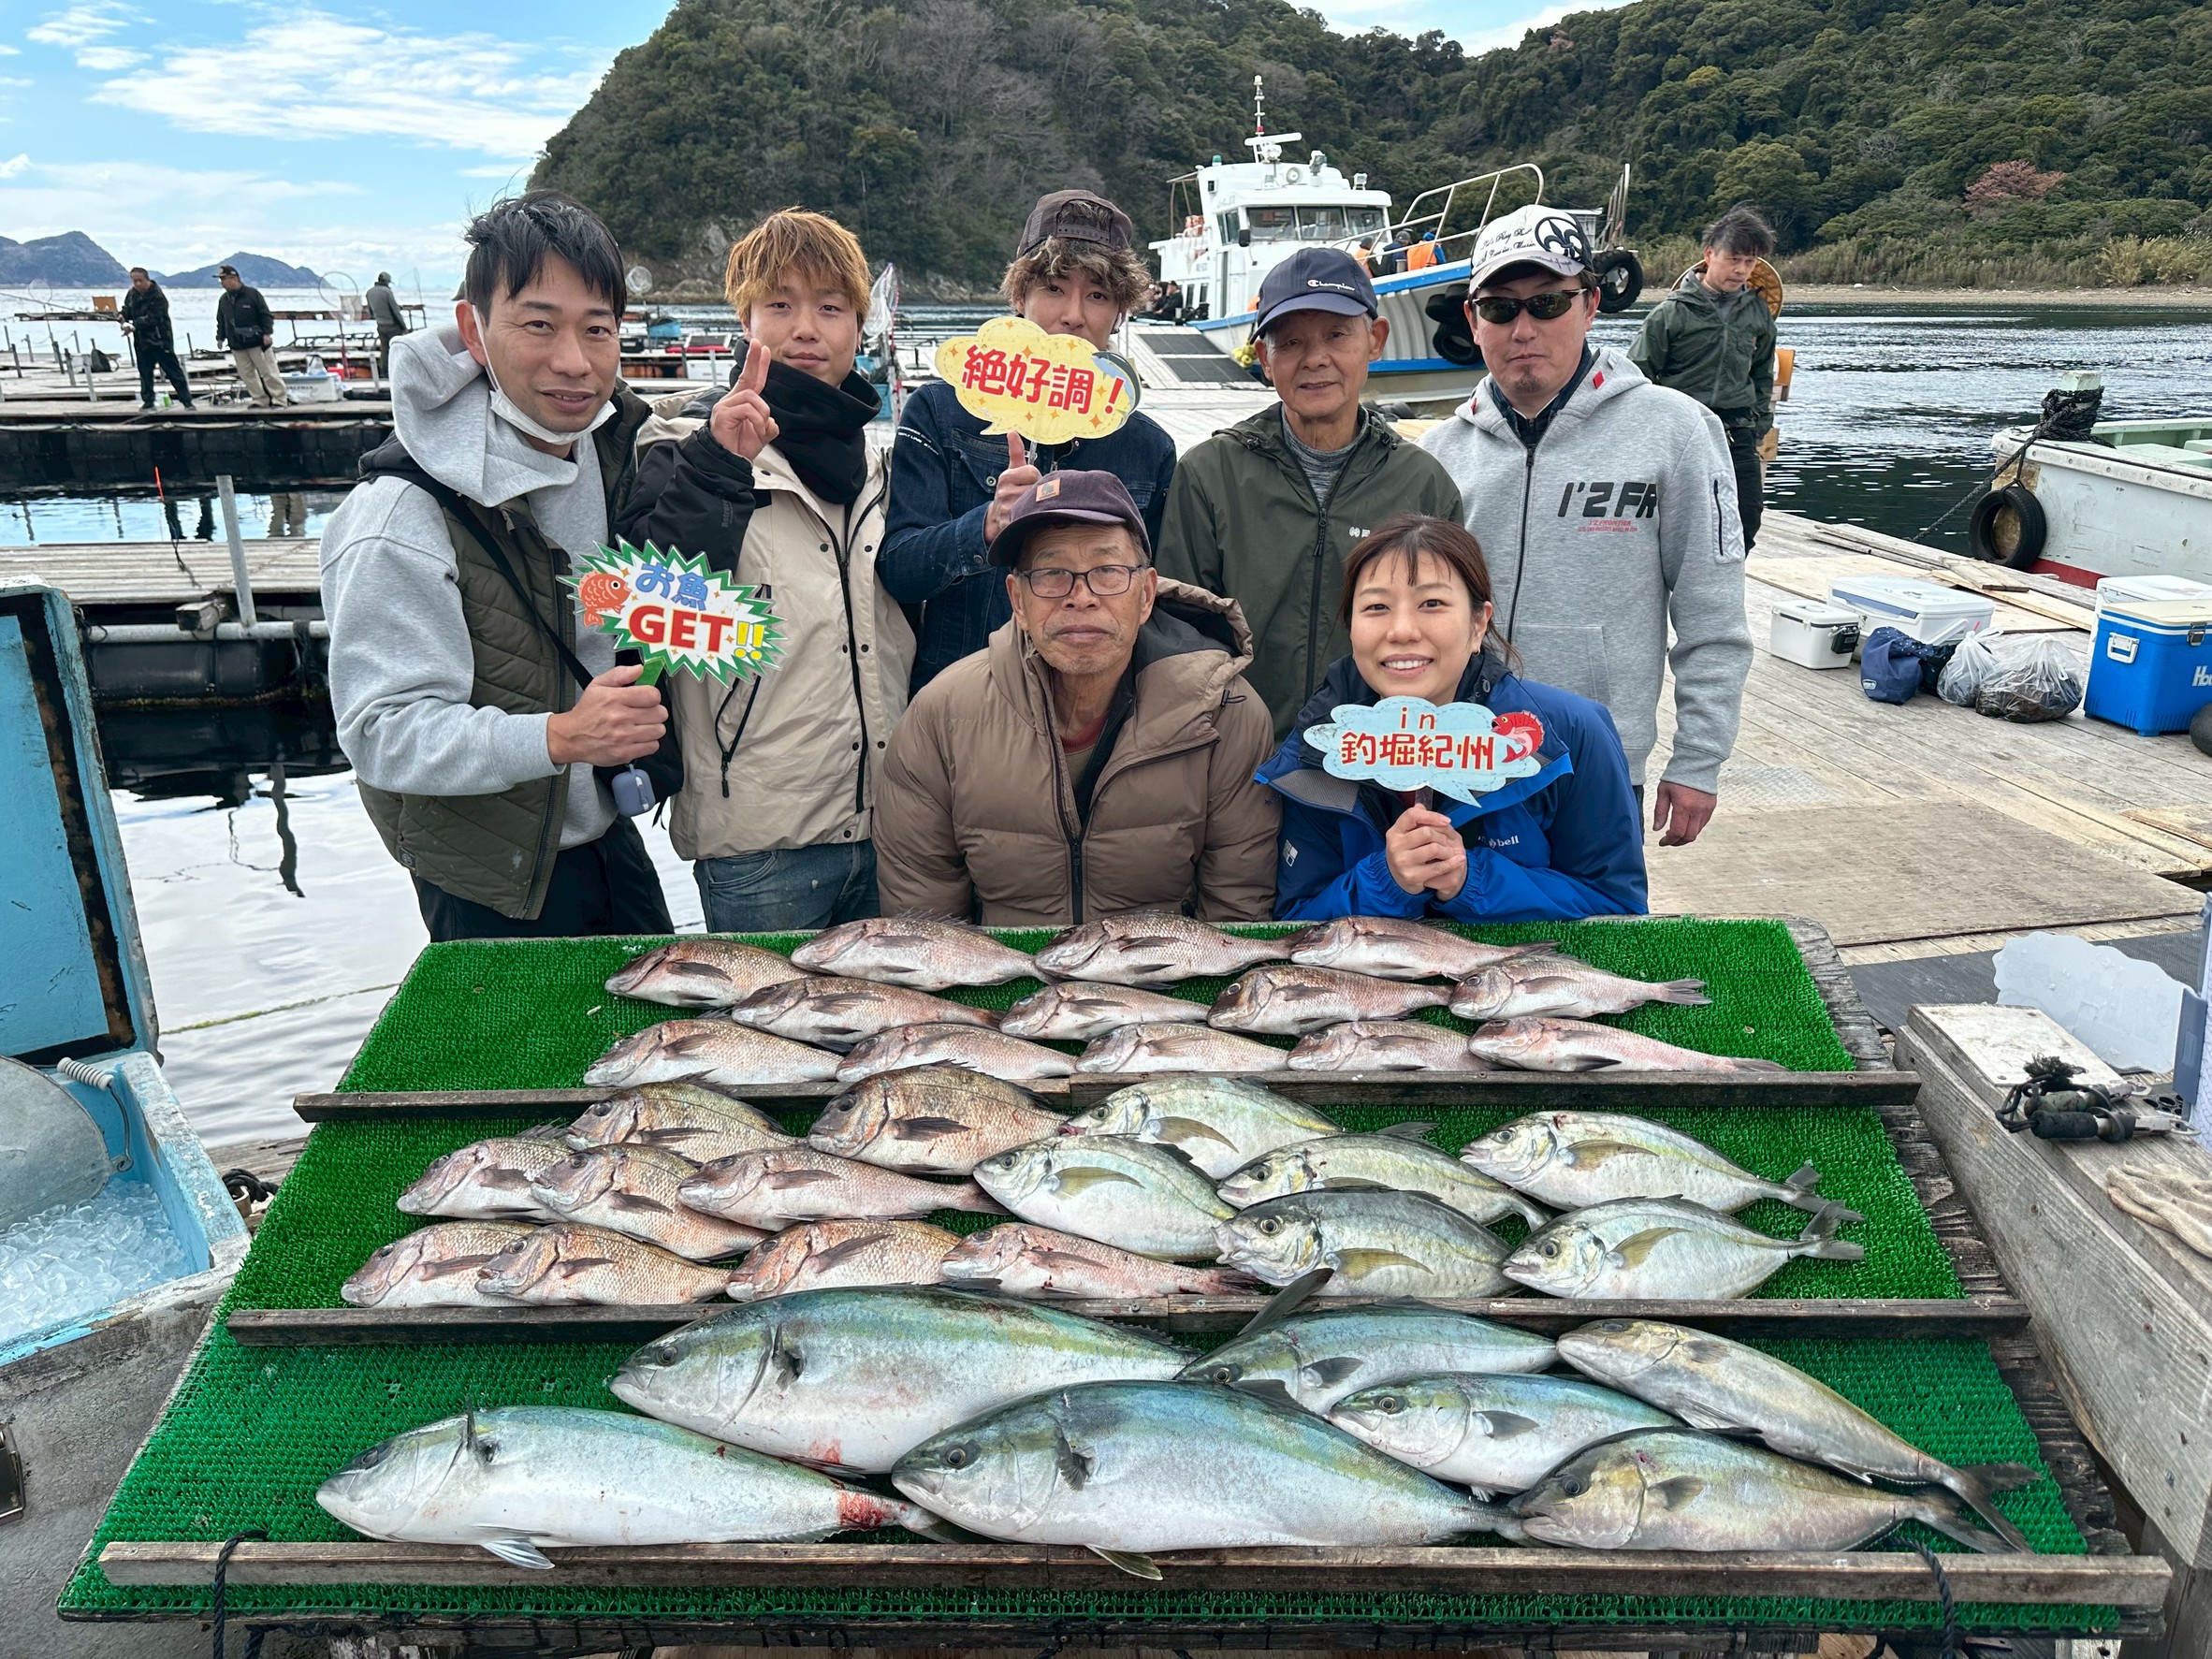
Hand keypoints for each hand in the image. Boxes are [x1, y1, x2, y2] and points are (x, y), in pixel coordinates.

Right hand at [545, 664, 666, 766]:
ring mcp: (624, 737)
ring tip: (641, 726)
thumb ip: (619, 674)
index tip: (647, 699)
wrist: (571, 737)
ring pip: (659, 730)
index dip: (653, 696)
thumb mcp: (597, 685)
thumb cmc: (587, 712)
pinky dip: (648, 742)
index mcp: (615, 698)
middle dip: (655, 711)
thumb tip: (639, 669)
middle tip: (644, 713)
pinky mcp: (625, 753)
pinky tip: (638, 738)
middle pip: (660, 713)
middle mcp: (620, 718)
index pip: (652, 695)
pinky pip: (653, 746)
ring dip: (653, 727)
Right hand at [709, 342, 777, 461]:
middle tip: (760, 345)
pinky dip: (757, 421)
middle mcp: (731, 401)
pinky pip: (748, 409)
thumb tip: (771, 421)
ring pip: (753, 397)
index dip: (758, 365)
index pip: (751, 380)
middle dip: (754, 360)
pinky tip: (755, 430)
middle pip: (746, 377)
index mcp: (741, 403)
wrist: (728, 462)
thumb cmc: (739, 448)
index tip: (764, 349)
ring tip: (760, 429)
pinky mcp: (723, 414)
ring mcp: (725, 406)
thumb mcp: (761, 435)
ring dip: (763, 414)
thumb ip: (768, 425)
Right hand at [982, 433, 1041, 542]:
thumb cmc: (1010, 491)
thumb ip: (1016, 452)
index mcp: (1006, 477)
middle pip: (1037, 487)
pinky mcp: (1011, 524)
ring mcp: (1007, 509)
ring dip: (1036, 506)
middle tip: (1028, 497)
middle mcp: (1005, 492)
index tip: (1027, 485)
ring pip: (1036, 502)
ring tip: (1027, 507)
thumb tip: (1012, 432)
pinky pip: (1031, 517)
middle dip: (1037, 492)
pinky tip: (1027, 517)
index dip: (1035, 479)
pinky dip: (1033, 518)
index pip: (1033, 473)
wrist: (996, 518)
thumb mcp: (1012, 471)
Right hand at [1384, 805, 1467, 900]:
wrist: (1396, 879)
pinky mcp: (1412, 876)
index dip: (1431, 815)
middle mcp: (1395, 846)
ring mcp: (1402, 862)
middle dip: (1442, 836)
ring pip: (1434, 848)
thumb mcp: (1405, 835)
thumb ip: (1414, 820)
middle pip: (1427, 832)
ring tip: (1452, 852)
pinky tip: (1458, 860)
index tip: (1446, 821)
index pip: (1411, 815)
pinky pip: (1438, 867)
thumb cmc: (1405, 852)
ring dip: (1448, 850)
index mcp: (1394, 832)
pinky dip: (1451, 863)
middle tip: (1448, 841)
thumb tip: (1421, 806)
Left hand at [1651, 781, 1717, 846]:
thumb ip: (1660, 812)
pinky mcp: (1711, 807)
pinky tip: (1685, 824)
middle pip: (1689, 836)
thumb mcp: (1663, 792)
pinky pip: (1703, 823)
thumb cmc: (1677, 776)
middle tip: (1669, 841)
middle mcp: (1697, 810)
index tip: (1662, 842)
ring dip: (1686, 836)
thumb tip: (1657, 829)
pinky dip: (1694, 828)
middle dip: (1678, 842)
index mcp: (1683, 806)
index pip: (1677, 832)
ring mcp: (1706, 809)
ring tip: (1675, 833)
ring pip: (1697, 832)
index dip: (1669, 841)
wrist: (1697, 763)